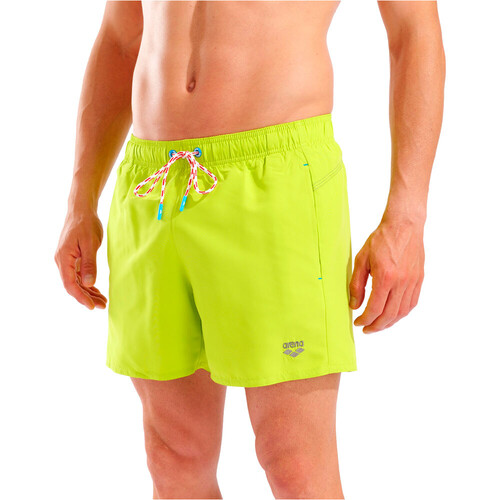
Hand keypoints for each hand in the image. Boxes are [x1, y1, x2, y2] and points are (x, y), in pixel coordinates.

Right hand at [54, 208, 106, 309]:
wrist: (81, 210)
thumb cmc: (86, 224)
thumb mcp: (90, 244)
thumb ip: (89, 264)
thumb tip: (89, 284)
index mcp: (63, 259)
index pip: (70, 284)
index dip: (81, 297)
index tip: (92, 307)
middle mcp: (62, 262)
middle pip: (73, 285)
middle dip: (87, 297)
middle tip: (103, 306)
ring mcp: (66, 261)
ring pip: (76, 282)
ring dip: (88, 292)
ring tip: (103, 301)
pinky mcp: (72, 259)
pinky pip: (78, 275)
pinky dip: (88, 284)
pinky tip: (96, 291)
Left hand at [349, 216, 424, 332]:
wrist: (404, 225)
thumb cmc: (381, 239)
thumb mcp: (361, 260)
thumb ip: (357, 284)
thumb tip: (354, 305)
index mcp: (385, 277)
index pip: (375, 308)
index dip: (365, 319)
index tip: (358, 322)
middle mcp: (402, 282)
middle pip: (389, 315)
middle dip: (376, 326)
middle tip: (366, 329)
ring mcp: (413, 282)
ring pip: (402, 312)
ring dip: (389, 322)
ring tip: (378, 325)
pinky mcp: (419, 279)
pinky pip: (412, 303)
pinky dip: (401, 313)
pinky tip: (393, 315)